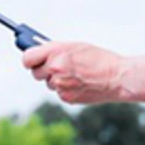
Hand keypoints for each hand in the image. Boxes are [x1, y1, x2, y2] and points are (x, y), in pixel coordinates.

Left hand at [22, 41, 144, 104]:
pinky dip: (66, 89)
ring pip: (49, 84)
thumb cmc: (98, 58)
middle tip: (54, 67)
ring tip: (74, 74)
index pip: (27, 58)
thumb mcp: (75, 46)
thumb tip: (39, 53)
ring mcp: (60, 84)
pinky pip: (59, 93)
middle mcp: (55, 68)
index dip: (29, 59)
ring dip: (56, 80)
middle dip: (43, 70)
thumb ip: (55, 50)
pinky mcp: (67, 98)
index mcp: (55, 51)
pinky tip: (80, 83)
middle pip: (35, 73)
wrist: (117, 76)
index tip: (31, 60)